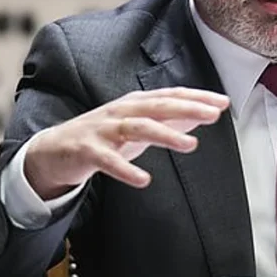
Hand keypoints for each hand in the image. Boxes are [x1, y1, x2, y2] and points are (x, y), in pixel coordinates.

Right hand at [24, 87, 229, 197]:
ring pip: (138, 128)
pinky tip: (143, 180)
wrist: (54, 150)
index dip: (196, 98)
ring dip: (165, 135)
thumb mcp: (137, 127)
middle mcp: (121, 112)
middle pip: (158, 106)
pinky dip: (126, 170)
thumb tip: (200, 117)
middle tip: (213, 114)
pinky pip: (109, 160)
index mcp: (135, 104)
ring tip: (190, 146)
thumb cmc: (102, 137)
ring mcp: (104, 130)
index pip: (170, 96)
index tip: (222, 102)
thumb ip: (168, 122)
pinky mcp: (88, 150)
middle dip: (187, 108)